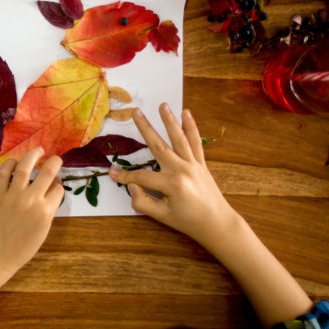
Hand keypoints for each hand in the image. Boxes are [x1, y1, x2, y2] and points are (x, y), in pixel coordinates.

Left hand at [0, 147, 64, 277]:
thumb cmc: (22, 247)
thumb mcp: (43, 230)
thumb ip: (49, 209)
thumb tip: (53, 188)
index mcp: (46, 211)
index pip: (58, 188)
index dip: (59, 183)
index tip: (56, 182)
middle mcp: (31, 199)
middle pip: (48, 172)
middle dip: (54, 161)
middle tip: (55, 158)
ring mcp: (13, 195)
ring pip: (25, 166)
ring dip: (33, 154)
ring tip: (38, 150)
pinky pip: (4, 172)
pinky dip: (10, 163)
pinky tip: (14, 162)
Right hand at [108, 104, 237, 247]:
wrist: (217, 223)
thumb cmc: (188, 221)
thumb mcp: (162, 217)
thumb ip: (142, 202)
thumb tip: (131, 186)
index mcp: (172, 184)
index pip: (142, 177)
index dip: (125, 176)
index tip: (112, 173)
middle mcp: (183, 169)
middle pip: (159, 146)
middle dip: (145, 128)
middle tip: (136, 112)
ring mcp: (194, 164)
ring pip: (179, 139)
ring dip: (170, 121)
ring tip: (163, 105)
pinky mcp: (201, 163)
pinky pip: (195, 142)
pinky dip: (192, 128)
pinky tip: (187, 113)